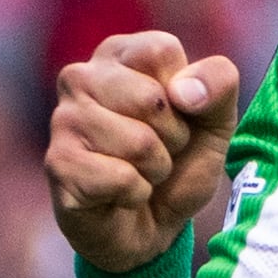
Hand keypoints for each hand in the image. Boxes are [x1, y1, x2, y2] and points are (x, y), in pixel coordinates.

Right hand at [45, 33, 241, 275]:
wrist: (155, 226)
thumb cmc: (180, 163)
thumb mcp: (217, 119)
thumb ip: (219, 83)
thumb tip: (184, 92)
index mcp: (118, 54)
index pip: (160, 51)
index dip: (185, 94)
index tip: (177, 114)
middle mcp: (81, 77)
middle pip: (152, 98)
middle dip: (172, 137)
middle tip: (159, 150)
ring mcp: (63, 120)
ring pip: (138, 142)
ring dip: (155, 168)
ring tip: (141, 172)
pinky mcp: (58, 164)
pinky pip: (121, 178)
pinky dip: (137, 193)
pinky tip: (122, 194)